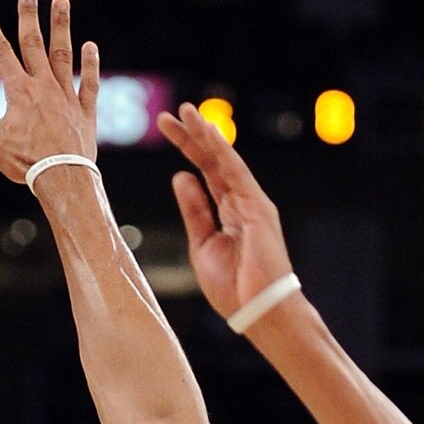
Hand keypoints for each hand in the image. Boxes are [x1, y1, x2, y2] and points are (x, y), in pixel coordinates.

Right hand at [0, 0, 98, 182]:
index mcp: (19, 90)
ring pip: (63, 55)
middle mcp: (43, 86)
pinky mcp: (85, 113)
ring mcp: (66, 97)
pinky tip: (90, 46)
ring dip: (62, 28)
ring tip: (61, 0)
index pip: (0, 52)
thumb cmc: (25, 162)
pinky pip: (89, 84)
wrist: (64, 178)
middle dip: (29, 14)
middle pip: (34, 43)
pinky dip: (90, 66)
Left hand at [156, 103, 295, 321]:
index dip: (186, 150)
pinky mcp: (257, 207)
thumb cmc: (234, 288)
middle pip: (213, 161)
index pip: (204, 174)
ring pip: (224, 161)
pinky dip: (222, 151)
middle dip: (191, 137)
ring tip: (185, 113)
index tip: (165, 129)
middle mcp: (241, 202)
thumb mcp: (202, 245)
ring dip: (204, 135)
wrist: (258, 310)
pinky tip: (208, 133)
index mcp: (228, 214)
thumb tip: (181, 177)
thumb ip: (194, 210)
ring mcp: (251, 202)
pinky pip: (236, 173)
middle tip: (168, 116)